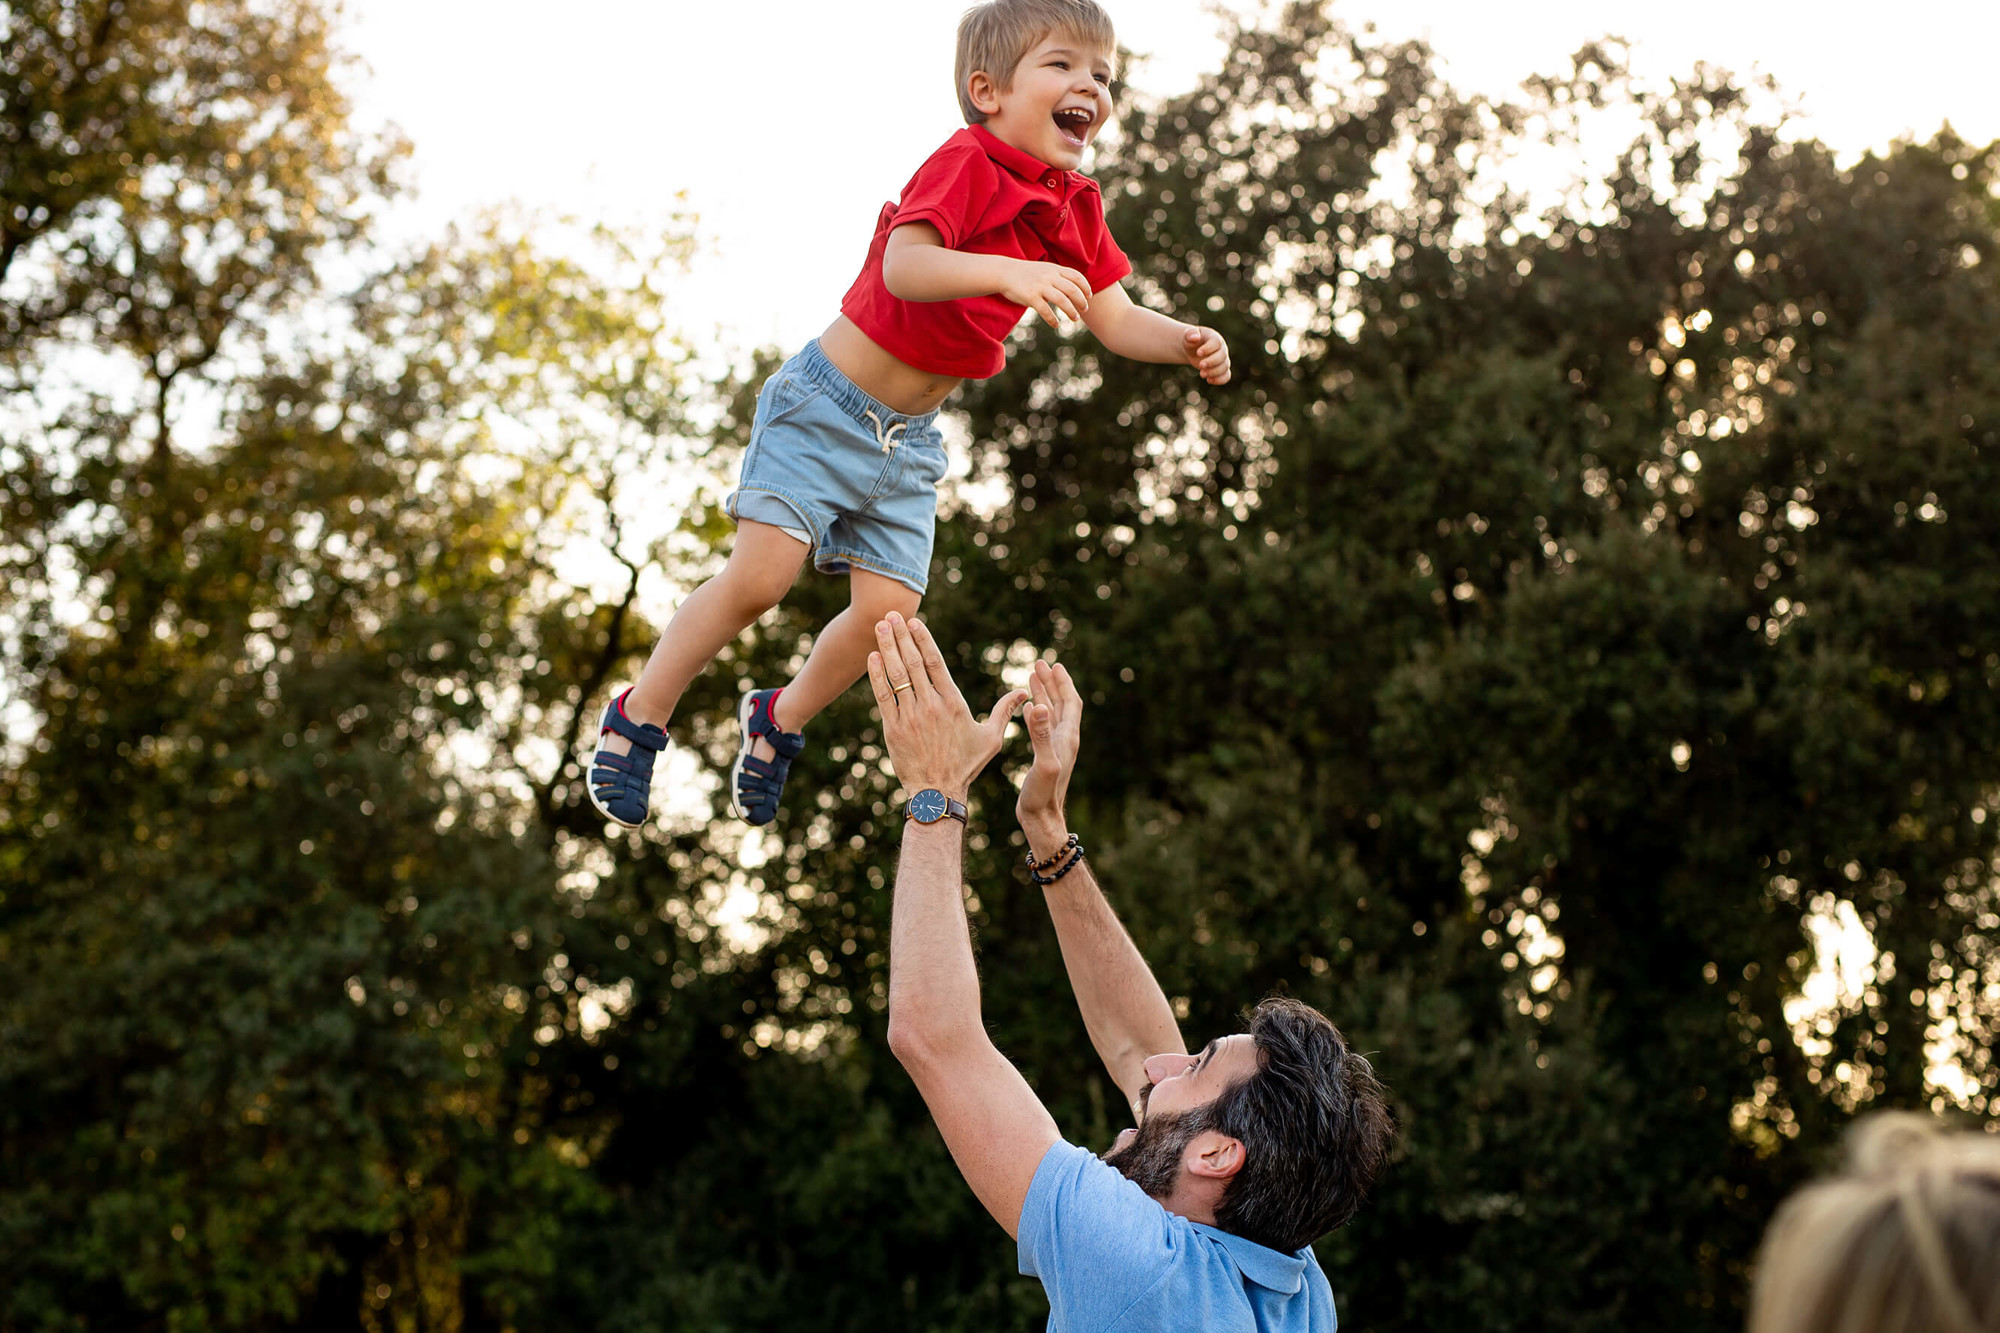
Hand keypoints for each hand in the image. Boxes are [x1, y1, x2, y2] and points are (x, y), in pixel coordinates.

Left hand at [867, 612, 1027, 802]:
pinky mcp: (893, 728)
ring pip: (896, 675)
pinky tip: (872, 657)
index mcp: (953, 703)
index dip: (924, 639)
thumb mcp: (991, 738)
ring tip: (880, 626)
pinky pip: (883, 696)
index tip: (915, 622)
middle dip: (902, 636)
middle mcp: (931, 705)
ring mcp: (910, 716)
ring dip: (887, 648)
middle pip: (913, 662)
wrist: (938, 792)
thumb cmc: (966, 766)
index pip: (936, 662)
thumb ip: (1004, 711)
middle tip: (891, 614)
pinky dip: (876, 675)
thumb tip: (1024, 693)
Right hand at [1001, 260, 1091, 327]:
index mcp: (1054, 269)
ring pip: (1062, 301)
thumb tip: (1073, 291)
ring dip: (1071, 311)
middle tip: (1084, 310)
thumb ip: (1058, 277)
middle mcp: (1049, 277)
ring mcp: (1040, 287)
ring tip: (1075, 318)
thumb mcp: (1045, 270)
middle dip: (1081, 301)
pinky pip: (1045, 311)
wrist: (1004, 272)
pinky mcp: (1030, 297)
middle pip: (1073, 290)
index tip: (1089, 296)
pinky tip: (1056, 324)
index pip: (1077, 276)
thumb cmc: (1026, 274)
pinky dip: (1053, 320)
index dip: (1086, 287)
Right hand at [1016, 659, 1080, 856]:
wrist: (1041, 819)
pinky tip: (1028, 708)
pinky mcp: (1045, 755)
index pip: (1070, 702)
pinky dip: (1036, 712)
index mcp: (1067, 738)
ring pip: (1051, 713)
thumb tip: (1040, 706)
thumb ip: (1041, 734)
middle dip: (1052, 683)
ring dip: (1044, 694)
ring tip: (1033, 676)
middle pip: (1061, 703)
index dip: (1064, 683)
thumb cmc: (1043, 795)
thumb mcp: (1043, 762)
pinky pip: (1043, 726)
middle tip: (1040, 663)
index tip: (1054, 664)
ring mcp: (1055, 747)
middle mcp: (1064, 740)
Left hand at [1183, 325, 1230, 383]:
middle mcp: (1221, 348)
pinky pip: (1226, 376)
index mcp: (1214, 338)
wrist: (1193, 349)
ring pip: (1225, 367)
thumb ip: (1190, 334)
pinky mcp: (1222, 369)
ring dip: (1214, 372)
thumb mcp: (1188, 335)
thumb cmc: (1191, 341)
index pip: (1216, 342)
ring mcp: (1223, 359)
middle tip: (1200, 365)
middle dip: (1211, 362)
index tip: (1198, 353)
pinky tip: (1209, 380)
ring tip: (1202, 374)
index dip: (1208, 348)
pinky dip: (1220, 380)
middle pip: (1222, 356)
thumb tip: (1194, 337)